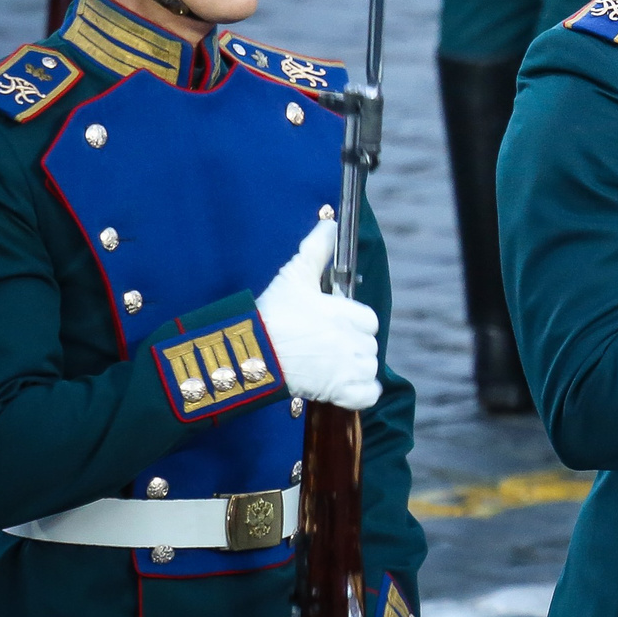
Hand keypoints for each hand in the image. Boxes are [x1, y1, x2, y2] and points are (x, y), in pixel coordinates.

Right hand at [258, 220, 380, 409]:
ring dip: (352, 370)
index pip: (367, 319)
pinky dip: (359, 394)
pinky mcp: (343, 392)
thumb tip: (330, 222)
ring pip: (368, 369)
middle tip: (320, 348)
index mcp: (349, 314)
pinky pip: (367, 394)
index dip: (351, 323)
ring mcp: (350, 367)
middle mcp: (355, 341)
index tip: (330, 326)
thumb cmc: (272, 313)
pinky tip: (339, 388)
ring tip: (325, 368)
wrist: (249, 352)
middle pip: (368, 345)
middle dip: (349, 347)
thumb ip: (316, 249)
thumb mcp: (294, 275)